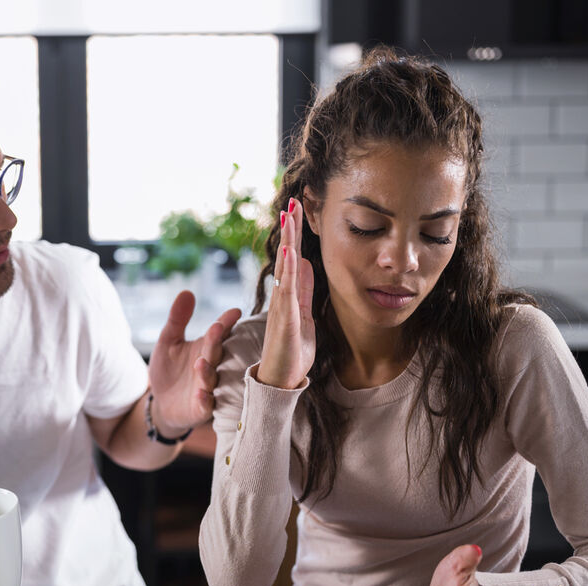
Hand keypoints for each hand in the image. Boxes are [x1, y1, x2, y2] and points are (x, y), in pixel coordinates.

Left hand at [148, 291, 240, 437]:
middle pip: (215, 352)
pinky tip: (201, 394)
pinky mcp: (200, 408)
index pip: (218, 333)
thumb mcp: (168, 342)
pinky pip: (205, 405)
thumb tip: (187, 292)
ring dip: (207, 371)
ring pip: (211, 379)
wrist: (162, 404)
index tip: (235, 312)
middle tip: (217, 328)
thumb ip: (177, 319)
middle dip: (216, 341)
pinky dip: (204, 400)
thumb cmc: (169, 371)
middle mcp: (211, 367)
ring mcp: (207, 388)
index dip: (226, 322)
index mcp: (205, 348)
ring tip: (200, 362)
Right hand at [257, 198, 314, 388]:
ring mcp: (282, 307)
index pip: (292, 259)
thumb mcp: (305, 317)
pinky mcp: (285, 319)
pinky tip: (290, 250)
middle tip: (292, 202)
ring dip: (287, 240)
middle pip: (286, 256)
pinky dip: (288, 269)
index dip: (294, 235)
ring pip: (284, 267)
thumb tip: (307, 265)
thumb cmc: (291, 353)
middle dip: (289, 229)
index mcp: (289, 296)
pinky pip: (287, 289)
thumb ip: (305, 292)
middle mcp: (282, 297)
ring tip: (289, 216)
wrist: (281, 381)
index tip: (296, 212)